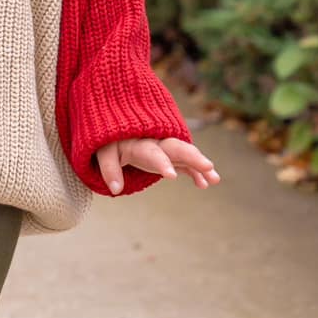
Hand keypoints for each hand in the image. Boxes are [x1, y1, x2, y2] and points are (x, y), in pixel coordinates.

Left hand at [93, 136, 219, 194]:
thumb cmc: (107, 141)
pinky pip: (184, 163)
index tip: (171, 176)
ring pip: (185, 155)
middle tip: (209, 167)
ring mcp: (163, 148)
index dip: (161, 163)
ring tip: (215, 179)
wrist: (114, 128)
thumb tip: (115, 189)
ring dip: (200, 166)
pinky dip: (194, 172)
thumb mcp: (102, 153)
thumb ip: (109, 169)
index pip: (151, 152)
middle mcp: (155, 142)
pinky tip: (205, 184)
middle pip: (176, 148)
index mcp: (138, 142)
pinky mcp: (167, 154)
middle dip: (192, 157)